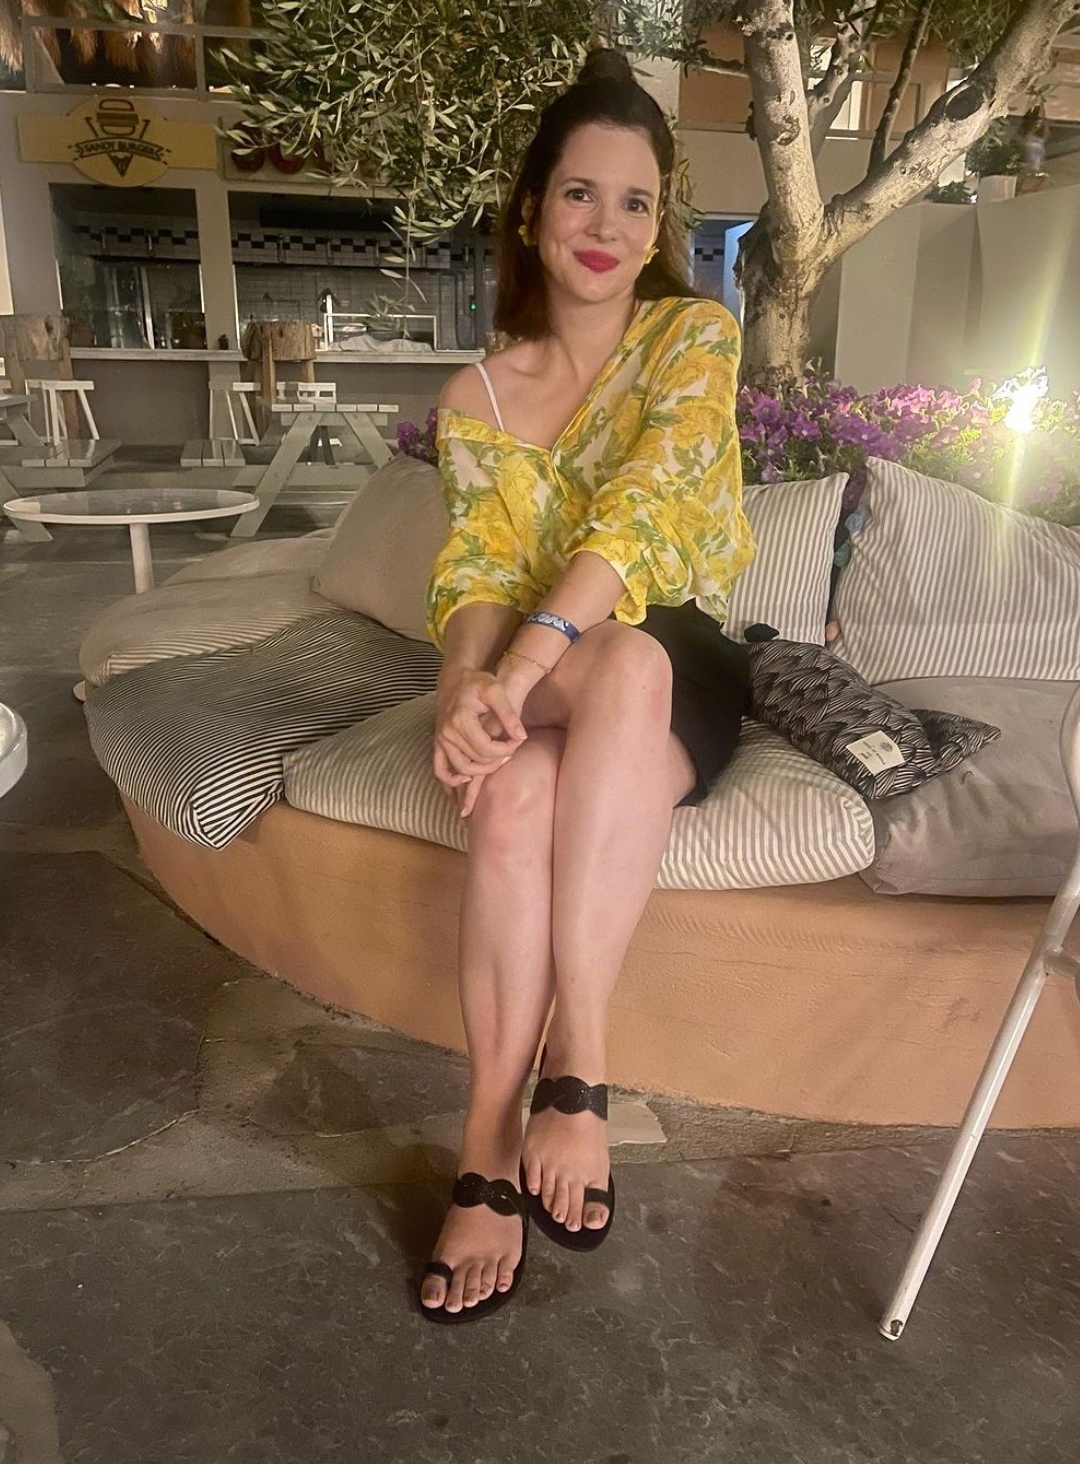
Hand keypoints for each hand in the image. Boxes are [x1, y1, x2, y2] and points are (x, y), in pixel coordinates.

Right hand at [434, 667, 526, 791]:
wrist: (455, 679)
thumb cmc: (477, 682)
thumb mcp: (495, 691)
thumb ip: (509, 714)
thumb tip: (521, 737)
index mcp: (461, 719)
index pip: (487, 748)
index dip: (506, 749)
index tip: (517, 740)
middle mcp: (448, 732)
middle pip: (477, 760)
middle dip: (498, 759)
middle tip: (511, 748)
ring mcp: (440, 740)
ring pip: (462, 769)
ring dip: (482, 771)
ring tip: (498, 760)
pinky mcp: (438, 744)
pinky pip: (440, 770)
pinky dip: (452, 780)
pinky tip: (468, 780)